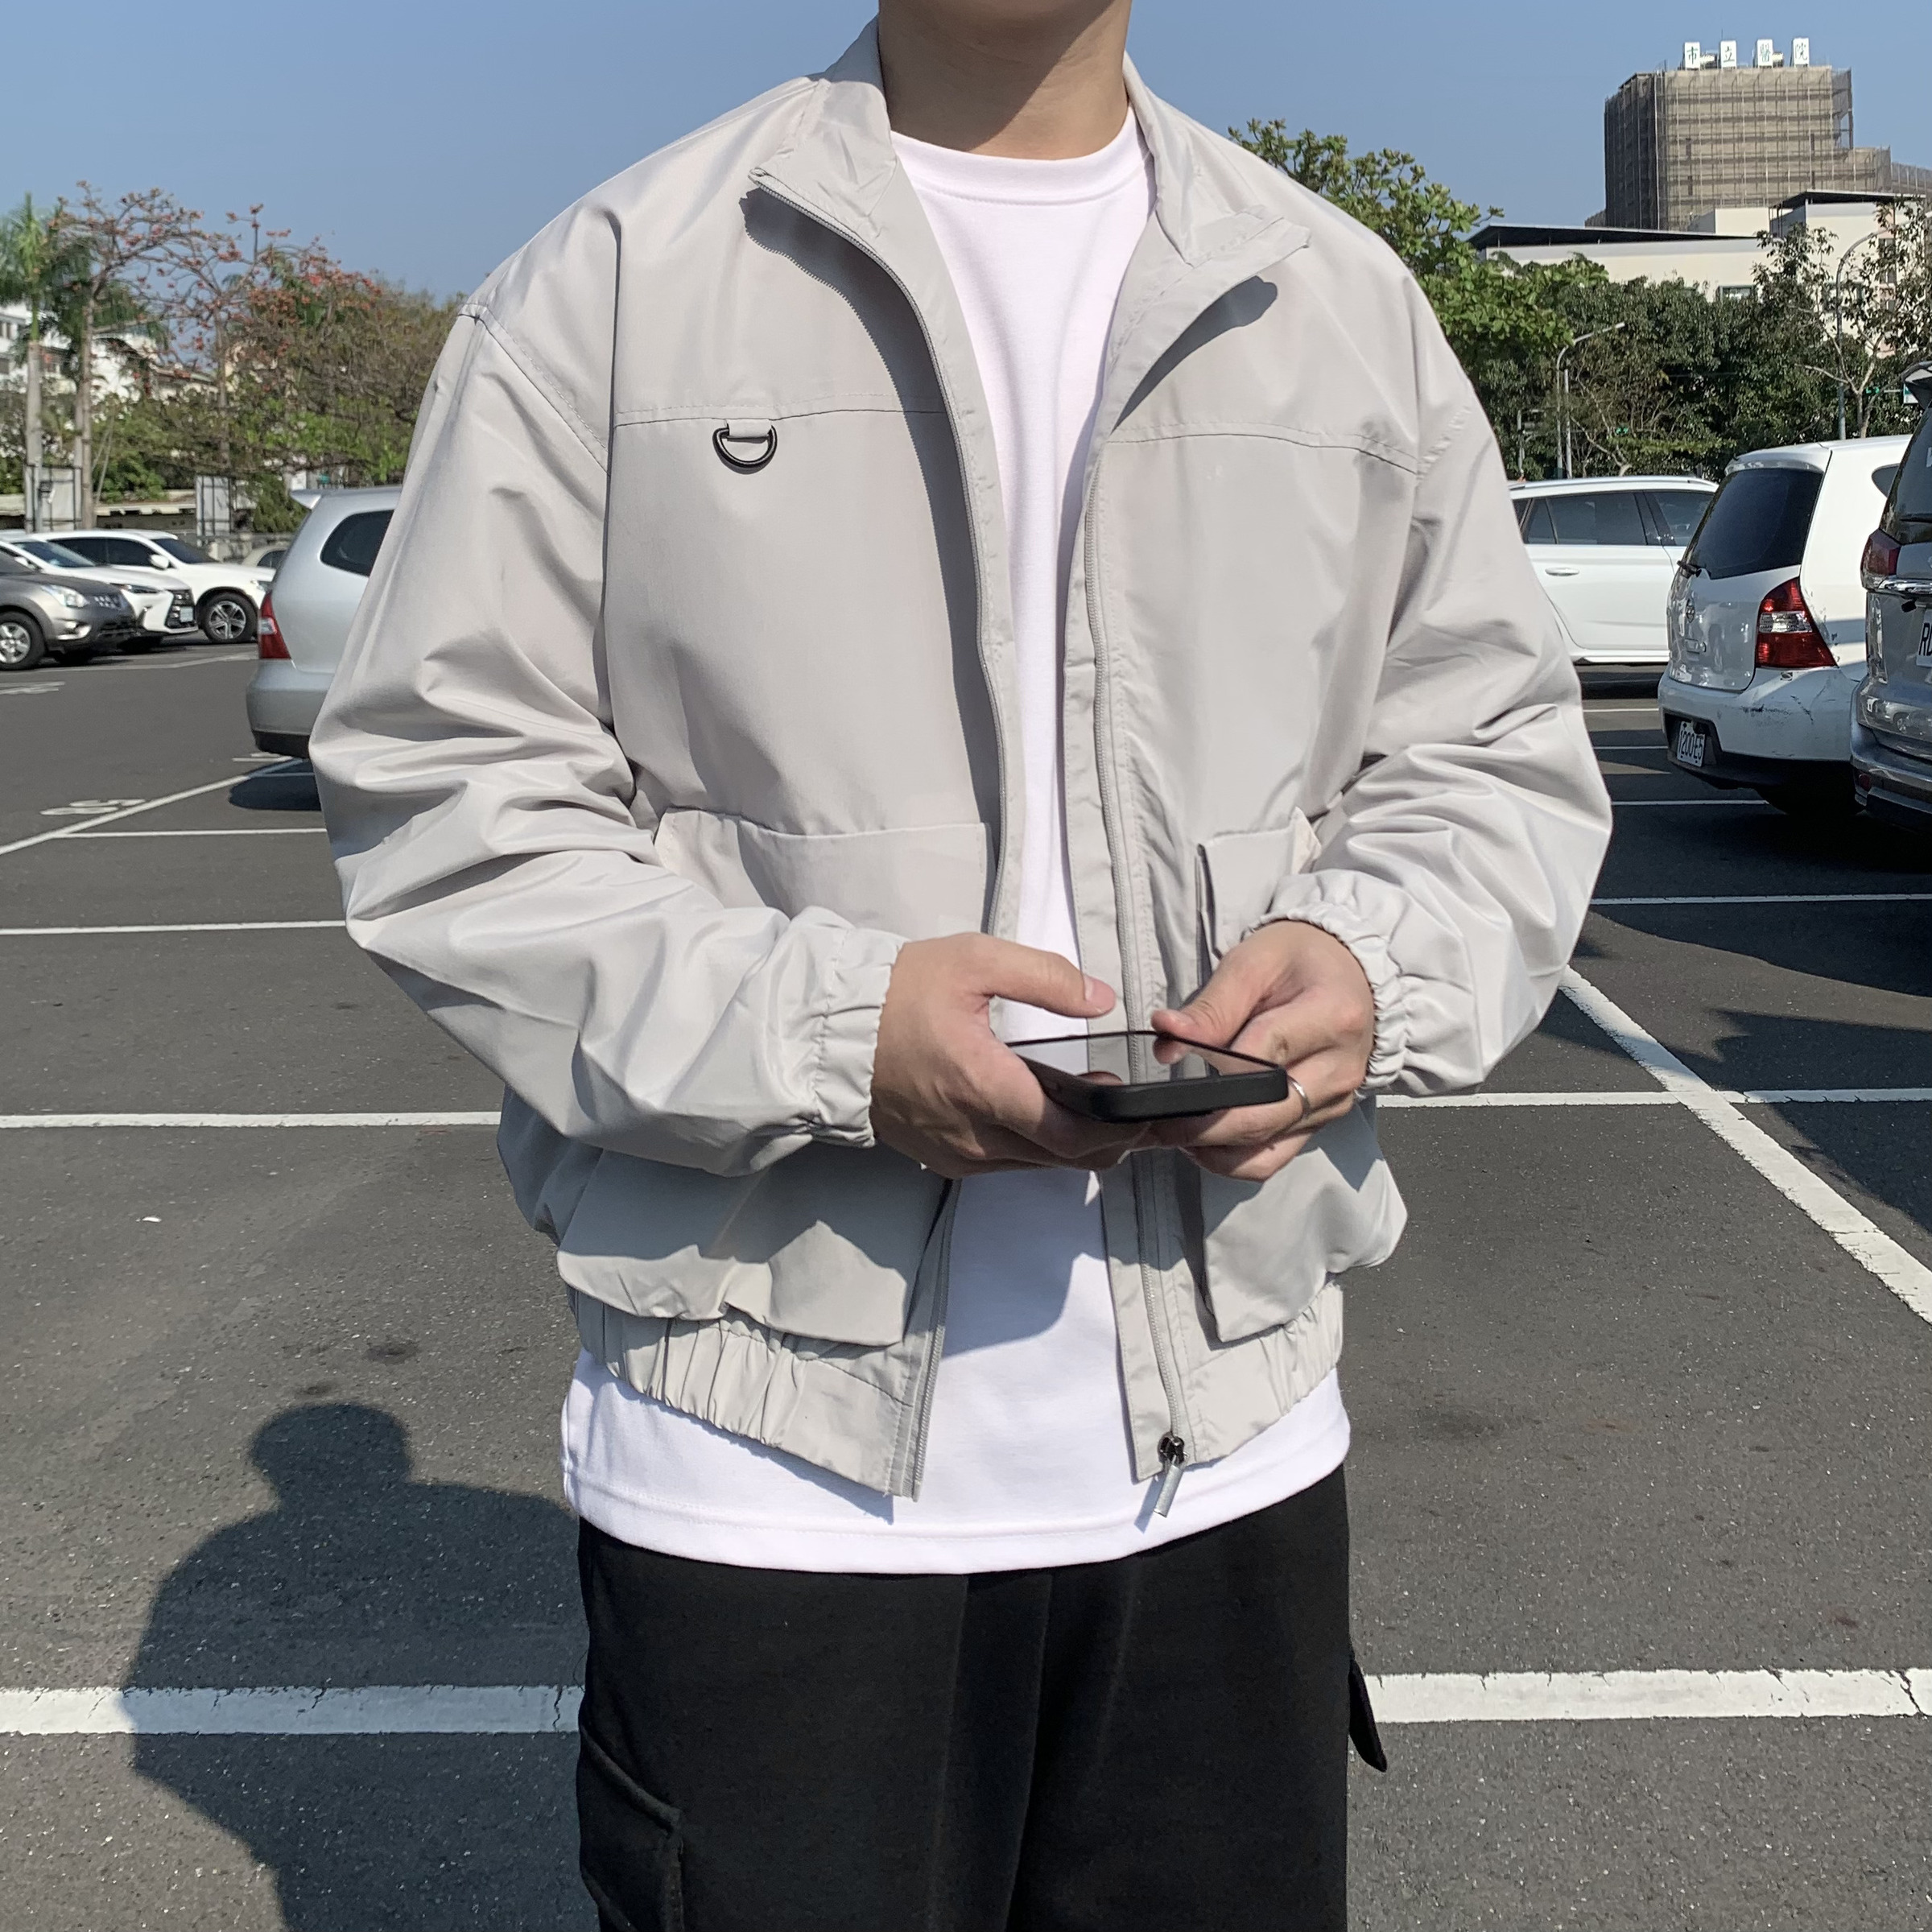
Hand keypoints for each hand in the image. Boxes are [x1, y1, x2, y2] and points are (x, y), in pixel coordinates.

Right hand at [869, 934, 1151, 1179]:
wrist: (829, 1032)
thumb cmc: (898, 993)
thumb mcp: (974, 961)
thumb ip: (1046, 977)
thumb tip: (1102, 1000)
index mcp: (983, 1087)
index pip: (1070, 1133)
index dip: (1118, 1129)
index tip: (1146, 1111)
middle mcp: (973, 1135)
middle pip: (1063, 1159)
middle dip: (1109, 1140)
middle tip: (1139, 1113)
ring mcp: (956, 1154)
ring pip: (1038, 1166)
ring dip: (1075, 1145)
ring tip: (1103, 1109)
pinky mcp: (943, 1160)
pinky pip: (1007, 1165)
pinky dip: (1039, 1149)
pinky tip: (1051, 1117)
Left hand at [1148, 922, 1374, 1181]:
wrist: (1349, 976)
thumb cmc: (1301, 962)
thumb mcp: (1255, 962)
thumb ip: (1212, 1006)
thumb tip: (1167, 1037)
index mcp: (1332, 1017)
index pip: (1262, 1054)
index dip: (1208, 1063)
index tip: (1164, 1061)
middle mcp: (1340, 1069)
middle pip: (1263, 1115)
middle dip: (1201, 1125)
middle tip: (1153, 1120)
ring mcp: (1334, 1102)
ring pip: (1266, 1146)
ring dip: (1212, 1148)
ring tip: (1173, 1131)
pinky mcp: (1322, 1122)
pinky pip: (1275, 1156)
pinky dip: (1234, 1158)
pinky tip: (1203, 1141)